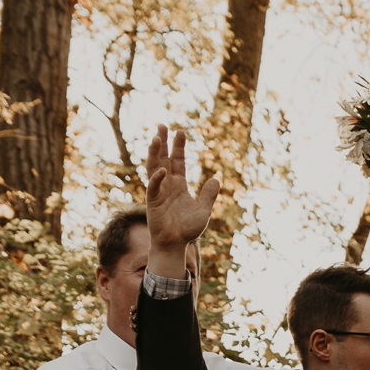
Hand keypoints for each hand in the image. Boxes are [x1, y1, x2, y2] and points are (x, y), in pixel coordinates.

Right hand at [143, 124, 218, 248]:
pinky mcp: (152, 202)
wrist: (175, 245)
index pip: (177, 161)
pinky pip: (154, 187)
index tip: (180, 131)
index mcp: (178, 185)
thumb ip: (209, 195)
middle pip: (163, 158)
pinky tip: (163, 170)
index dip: (178, 146)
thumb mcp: (203, 210)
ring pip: (154, 168)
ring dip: (155, 153)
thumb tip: (216, 178)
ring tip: (157, 137)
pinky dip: (158, 178)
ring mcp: (158, 192)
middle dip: (162, 142)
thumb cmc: (187, 229)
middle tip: (162, 125)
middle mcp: (167, 185)